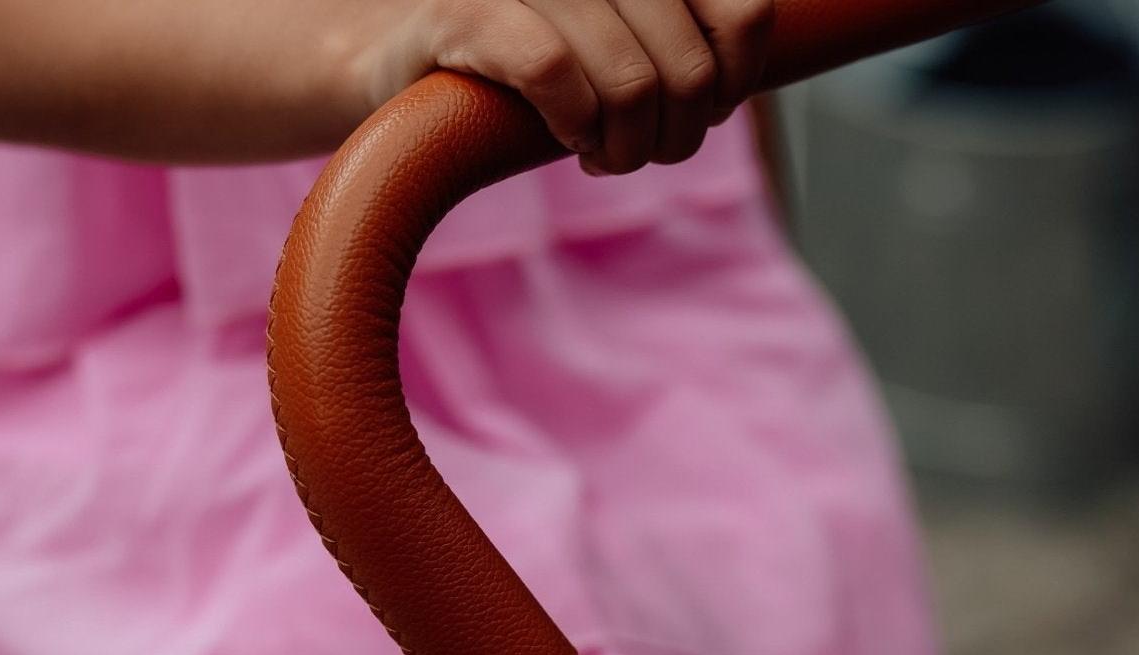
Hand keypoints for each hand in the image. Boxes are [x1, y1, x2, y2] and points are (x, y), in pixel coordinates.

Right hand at [351, 0, 775, 173]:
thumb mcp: (615, 35)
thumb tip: (736, 84)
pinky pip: (555, 76)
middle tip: (635, 151)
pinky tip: (564, 135)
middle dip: (673, 137)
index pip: (744, 12)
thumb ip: (678, 39)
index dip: (733, 81)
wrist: (395, 59)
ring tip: (599, 156)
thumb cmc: (522, 52)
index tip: (701, 109)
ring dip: (623, 149)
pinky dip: (572, 125)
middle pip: (688, 69)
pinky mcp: (467, 11)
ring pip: (631, 83)